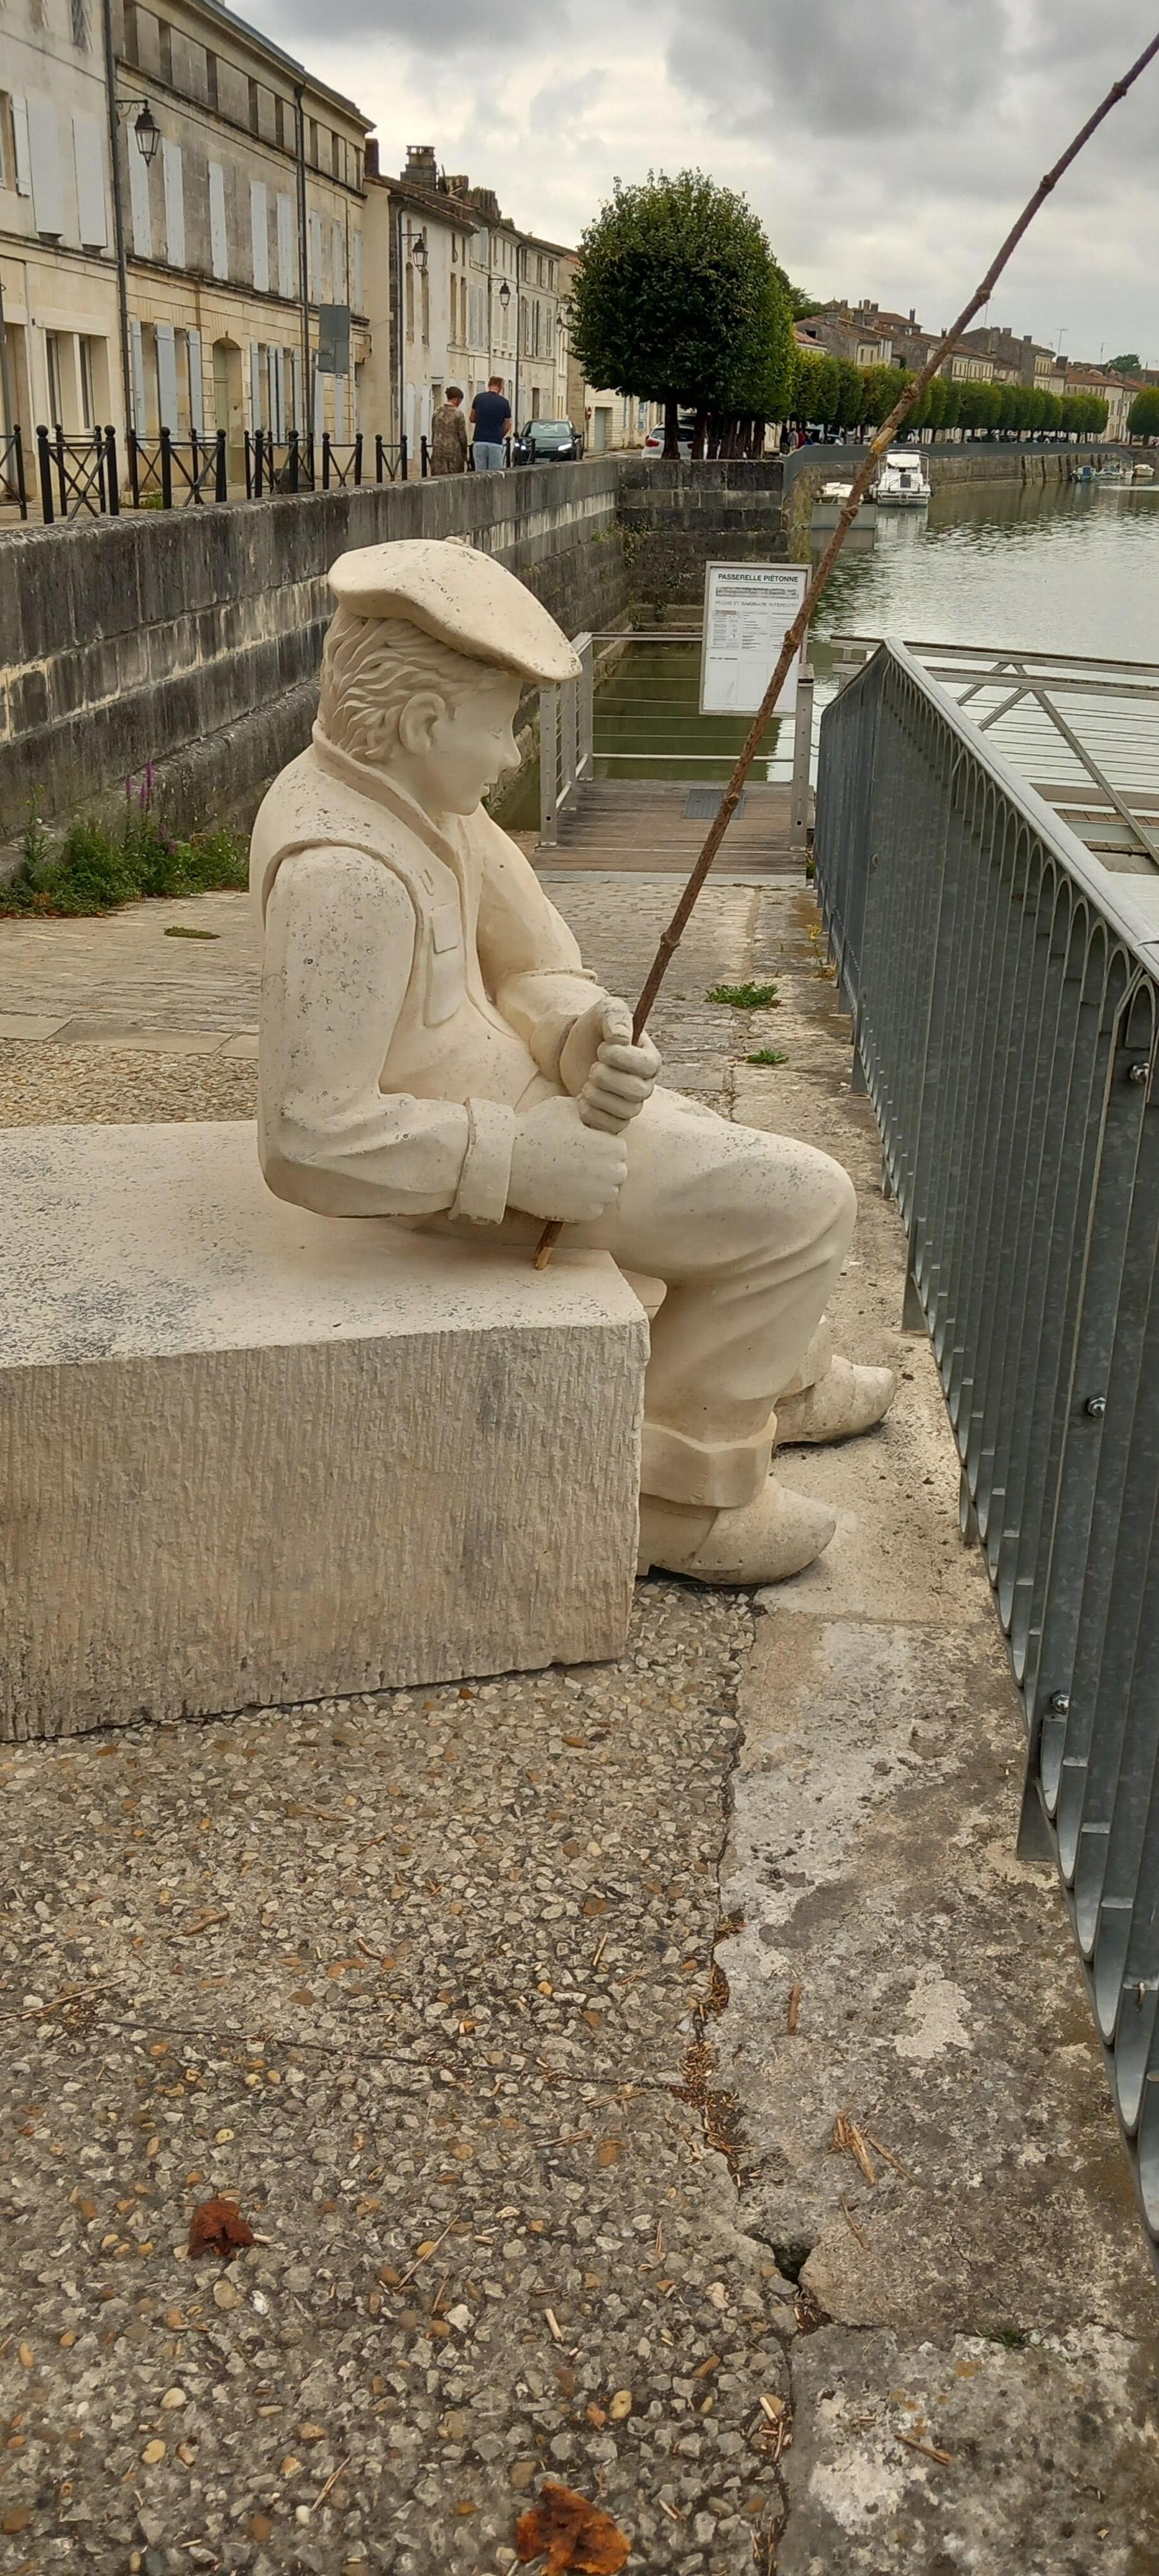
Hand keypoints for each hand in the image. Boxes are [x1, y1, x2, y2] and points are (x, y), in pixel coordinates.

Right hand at [507, 1096, 627, 1222]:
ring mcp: (600, 1197)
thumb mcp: (565, 1107)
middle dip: (600, 1166)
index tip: (581, 1145)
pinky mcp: (586, 1214)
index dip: (599, 1145)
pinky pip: (592, 1207)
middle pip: (615, 1170)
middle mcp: (613, 1175)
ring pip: (605, 1191)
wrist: (507, 1163)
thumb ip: (589, 1111)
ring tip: (568, 1175)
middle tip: (573, 1161)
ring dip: (593, 1185)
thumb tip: (597, 1111)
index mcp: (613, 1148)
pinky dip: (581, 1201)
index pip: (617, 1148)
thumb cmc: (535, 1130)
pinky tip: (563, 1189)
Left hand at [558, 996, 661, 1134]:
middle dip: (607, 1078)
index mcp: (649, 1059)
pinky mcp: (614, 1119)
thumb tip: (621, 1038)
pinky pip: (612, 1127)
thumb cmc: (594, 1029)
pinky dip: (592, 1115)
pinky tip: (581, 1100)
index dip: (622, 1058)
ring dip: (598, 1097)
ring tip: (586, 1084)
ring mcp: (631, 1104)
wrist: (571, 1050)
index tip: (602, 1048)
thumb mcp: (605, 1011)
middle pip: (637, 1091)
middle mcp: (645, 1084)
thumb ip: (616, 1017)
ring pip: (625, 1111)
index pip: (647, 1065)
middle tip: (592, 1067)